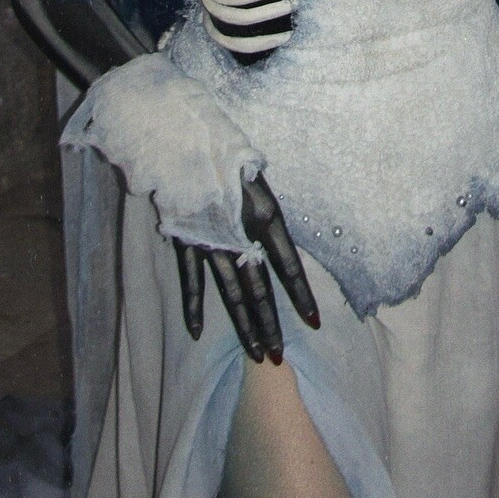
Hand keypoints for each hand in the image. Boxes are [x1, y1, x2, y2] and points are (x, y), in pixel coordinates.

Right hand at [173, 172, 320, 362]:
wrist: (185, 140)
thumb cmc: (228, 155)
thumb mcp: (259, 180)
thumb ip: (266, 216)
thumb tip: (276, 245)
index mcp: (265, 218)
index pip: (289, 266)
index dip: (302, 296)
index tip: (314, 322)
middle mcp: (240, 235)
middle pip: (260, 289)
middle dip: (271, 326)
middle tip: (280, 357)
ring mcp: (210, 242)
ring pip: (231, 293)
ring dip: (244, 326)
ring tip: (256, 355)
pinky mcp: (185, 242)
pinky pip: (191, 281)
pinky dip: (193, 306)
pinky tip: (196, 332)